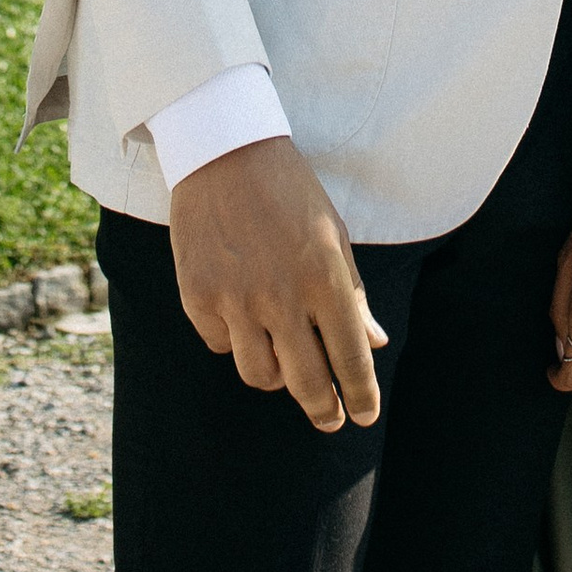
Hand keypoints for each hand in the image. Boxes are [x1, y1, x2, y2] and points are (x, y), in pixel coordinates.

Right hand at [168, 139, 387, 433]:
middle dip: (322, 410)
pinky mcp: (198, 297)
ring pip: (260, 375)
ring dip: (276, 375)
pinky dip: (234, 339)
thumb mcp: (334, 234)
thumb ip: (352, 294)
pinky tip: (239, 314)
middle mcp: (281, 297)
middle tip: (328, 419)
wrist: (224, 152)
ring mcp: (236, 300)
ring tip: (282, 359)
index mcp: (325, 279)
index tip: (364, 416)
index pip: (351, 359)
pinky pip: (221, 344)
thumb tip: (374, 343)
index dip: (361, 396)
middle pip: (306, 383)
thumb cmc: (289, 192)